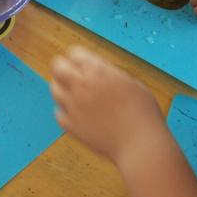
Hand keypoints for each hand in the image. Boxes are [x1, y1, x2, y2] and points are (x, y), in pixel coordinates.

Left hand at [50, 46, 165, 165]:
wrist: (140, 143)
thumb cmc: (142, 112)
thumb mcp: (131, 83)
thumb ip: (110, 75)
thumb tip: (98, 72)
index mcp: (98, 71)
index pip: (74, 53)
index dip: (78, 56)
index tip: (82, 62)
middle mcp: (82, 86)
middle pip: (58, 67)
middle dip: (62, 67)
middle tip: (67, 72)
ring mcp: (74, 106)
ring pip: (55, 89)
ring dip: (62, 88)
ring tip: (73, 92)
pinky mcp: (71, 126)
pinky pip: (58, 113)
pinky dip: (65, 111)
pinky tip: (75, 113)